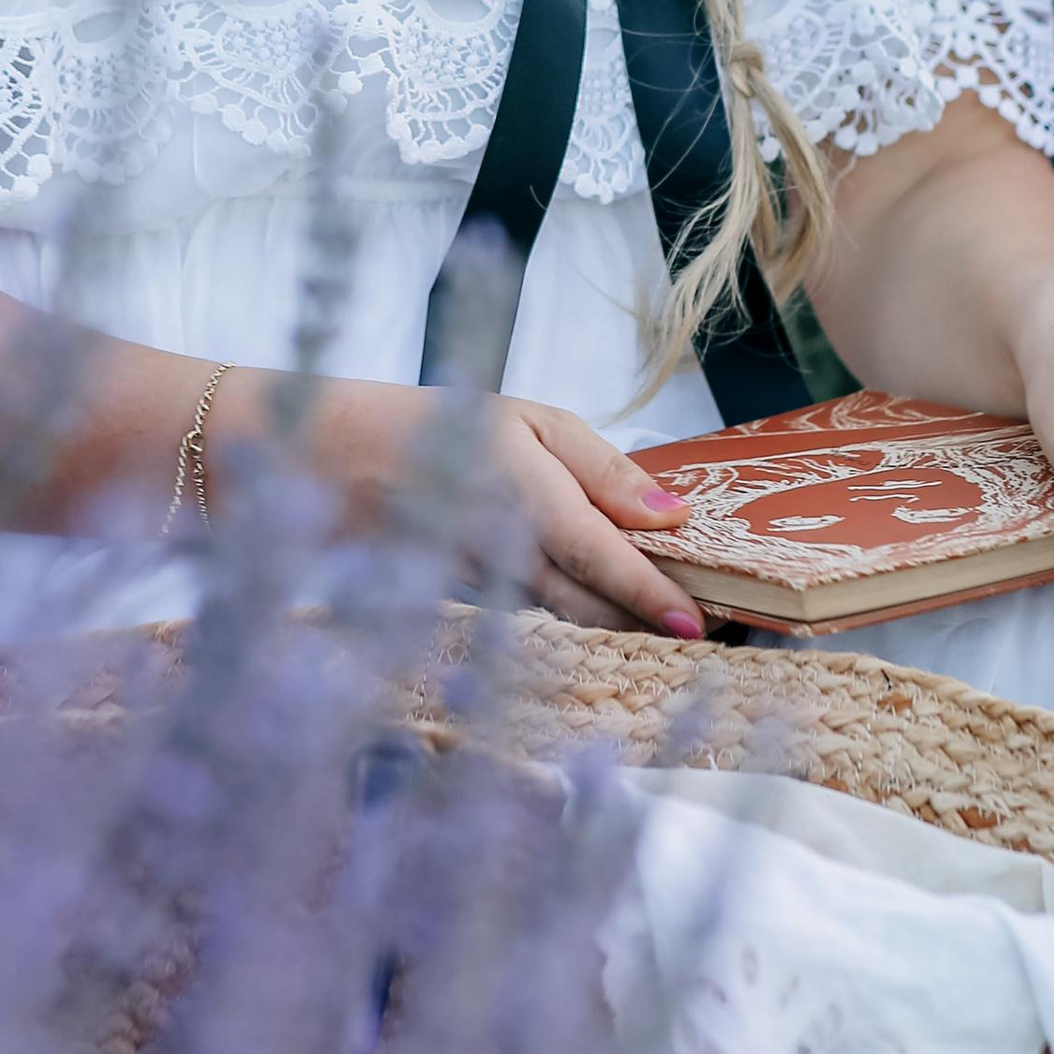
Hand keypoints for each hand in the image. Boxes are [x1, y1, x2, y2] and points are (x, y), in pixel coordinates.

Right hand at [312, 379, 706, 638]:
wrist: (340, 460)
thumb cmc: (446, 427)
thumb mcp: (533, 422)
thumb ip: (605, 471)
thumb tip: (672, 514)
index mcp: (526, 495)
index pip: (600, 557)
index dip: (649, 596)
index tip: (697, 624)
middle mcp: (506, 550)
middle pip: (591, 608)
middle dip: (649, 625)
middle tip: (713, 629)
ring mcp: (485, 586)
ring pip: (564, 624)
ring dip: (618, 631)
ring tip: (674, 627)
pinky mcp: (471, 604)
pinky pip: (533, 622)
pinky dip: (576, 626)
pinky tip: (609, 620)